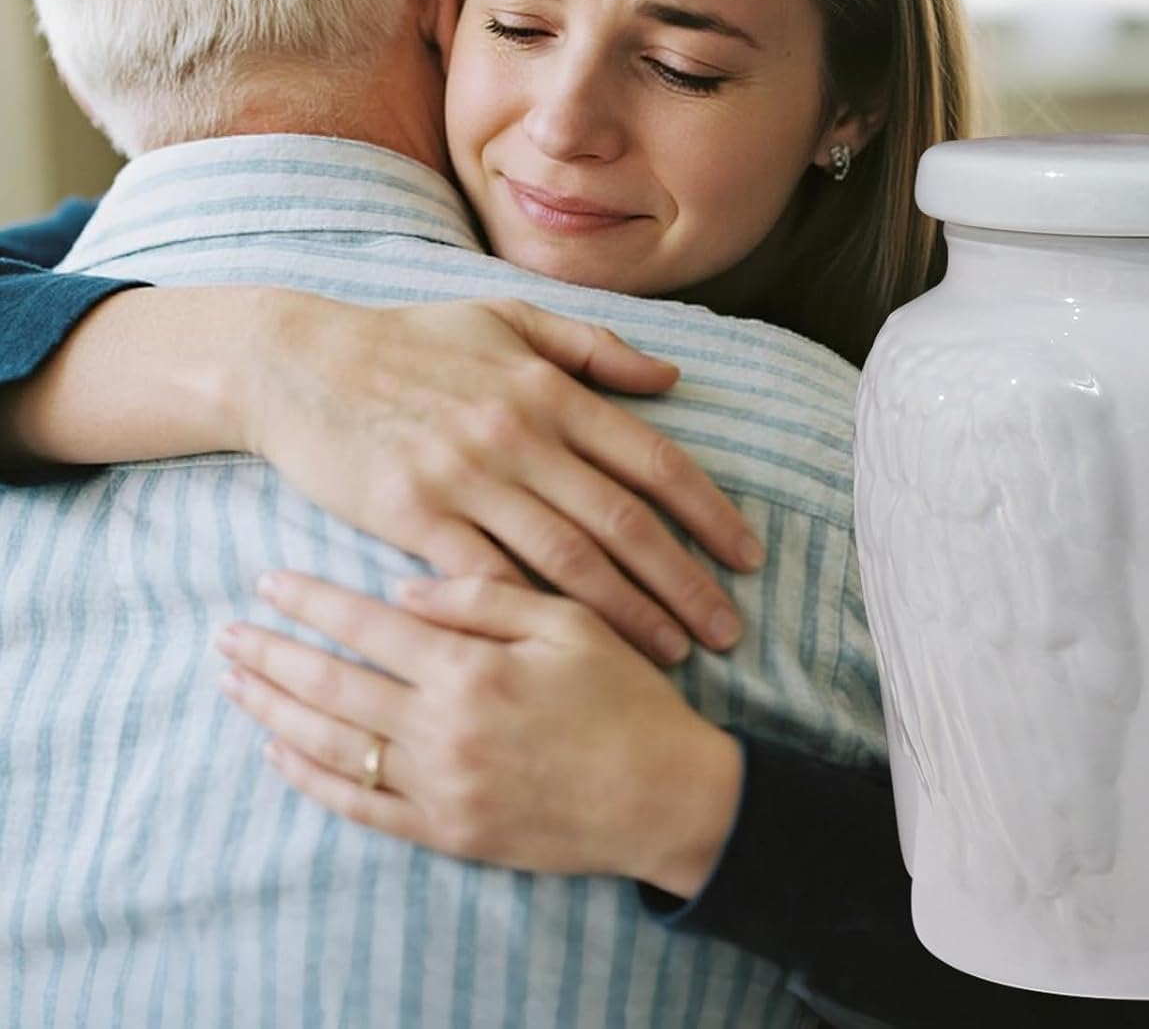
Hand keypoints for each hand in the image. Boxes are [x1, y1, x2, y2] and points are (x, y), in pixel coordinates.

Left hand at [217, 570, 743, 895]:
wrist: (663, 798)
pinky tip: (280, 755)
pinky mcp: (445, 831)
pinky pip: (360, 807)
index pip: (369, 625)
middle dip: (271, 657)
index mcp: (472, 668)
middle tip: (224, 633)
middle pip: (332, 687)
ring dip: (273, 714)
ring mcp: (438, 787)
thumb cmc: (625, 699)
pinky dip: (312, 781)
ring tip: (235, 685)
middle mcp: (442, 729)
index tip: (268, 580)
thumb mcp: (572, 625)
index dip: (314, 600)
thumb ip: (486, 598)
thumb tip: (402, 588)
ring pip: (332, 747)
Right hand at [240, 290, 760, 662]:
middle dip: (686, 581)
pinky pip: (486, 580)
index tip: (748, 557)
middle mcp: (521, 436)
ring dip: (628, 613)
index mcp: (551, 390)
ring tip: (672, 654)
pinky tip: (568, 653)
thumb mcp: (508, 320)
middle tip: (728, 630)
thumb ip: (594, 348)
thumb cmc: (410, 341)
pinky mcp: (413, 519)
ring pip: (567, 561)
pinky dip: (532, 619)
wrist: (298, 363)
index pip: (654, 461)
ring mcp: (466, 479)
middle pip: (624, 523)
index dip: (710, 513)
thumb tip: (672, 379)